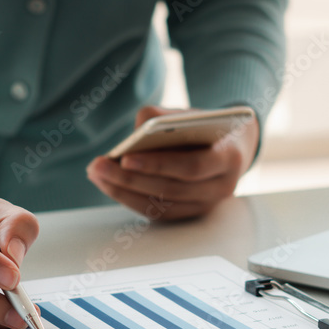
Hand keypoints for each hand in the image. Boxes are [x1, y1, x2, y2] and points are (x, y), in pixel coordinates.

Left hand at [87, 106, 259, 220]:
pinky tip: (109, 184)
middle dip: (130, 179)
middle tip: (98, 166)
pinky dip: (130, 199)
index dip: (158, 164)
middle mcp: (221, 187)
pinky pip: (157, 213)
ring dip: (123, 191)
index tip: (125, 156)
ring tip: (97, 174)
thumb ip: (164, 117)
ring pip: (161, 206)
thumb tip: (135, 131)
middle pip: (171, 190)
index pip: (191, 167)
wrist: (232, 145)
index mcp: (229, 158)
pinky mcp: (190, 213)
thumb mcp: (191, 114)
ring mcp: (207, 205)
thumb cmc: (207, 127)